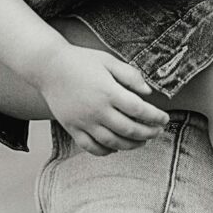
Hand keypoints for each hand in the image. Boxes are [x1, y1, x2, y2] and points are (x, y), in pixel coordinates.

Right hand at [35, 47, 168, 155]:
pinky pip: (92, 147)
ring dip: (131, 145)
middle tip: (158, 131)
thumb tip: (148, 92)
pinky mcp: (72, 128)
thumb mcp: (108, 61)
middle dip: (148, 133)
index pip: (139, 110)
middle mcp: (97, 110)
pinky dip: (107, 151)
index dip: (155, 117)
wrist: (48, 67)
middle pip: (129, 130)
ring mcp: (83, 122)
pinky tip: (116, 147)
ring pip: (113, 143)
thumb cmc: (81, 60)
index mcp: (108, 92)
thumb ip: (130, 75)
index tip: (164, 118)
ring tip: (142, 141)